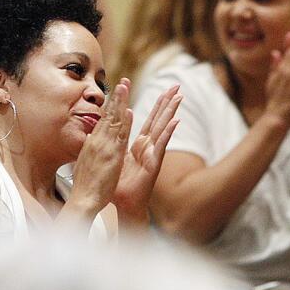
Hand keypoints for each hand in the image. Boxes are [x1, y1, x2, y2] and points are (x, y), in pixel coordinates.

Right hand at [68, 79, 131, 215]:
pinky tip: (128, 111)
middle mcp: (97, 141)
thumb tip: (89, 140)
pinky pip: (119, 136)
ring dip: (120, 102)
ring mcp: (104, 147)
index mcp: (92, 143)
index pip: (102, 119)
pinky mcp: (111, 156)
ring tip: (126, 86)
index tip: (116, 92)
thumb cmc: (84, 185)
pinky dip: (124, 123)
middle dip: (116, 97)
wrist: (83, 199)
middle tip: (123, 81)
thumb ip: (89, 150)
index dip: (110, 105)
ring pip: (113, 120)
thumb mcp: (84, 162)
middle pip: (107, 114)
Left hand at [113, 84, 181, 221]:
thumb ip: (116, 143)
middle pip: (159, 120)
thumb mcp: (115, 158)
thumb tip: (110, 129)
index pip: (148, 119)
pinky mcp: (154, 164)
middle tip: (177, 85)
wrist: (123, 204)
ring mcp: (153, 154)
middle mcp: (148, 147)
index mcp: (139, 144)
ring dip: (171, 112)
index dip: (155, 104)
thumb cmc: (119, 184)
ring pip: (163, 129)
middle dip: (167, 102)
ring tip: (180, 97)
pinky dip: (169, 133)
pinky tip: (176, 121)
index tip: (163, 89)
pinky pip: (161, 146)